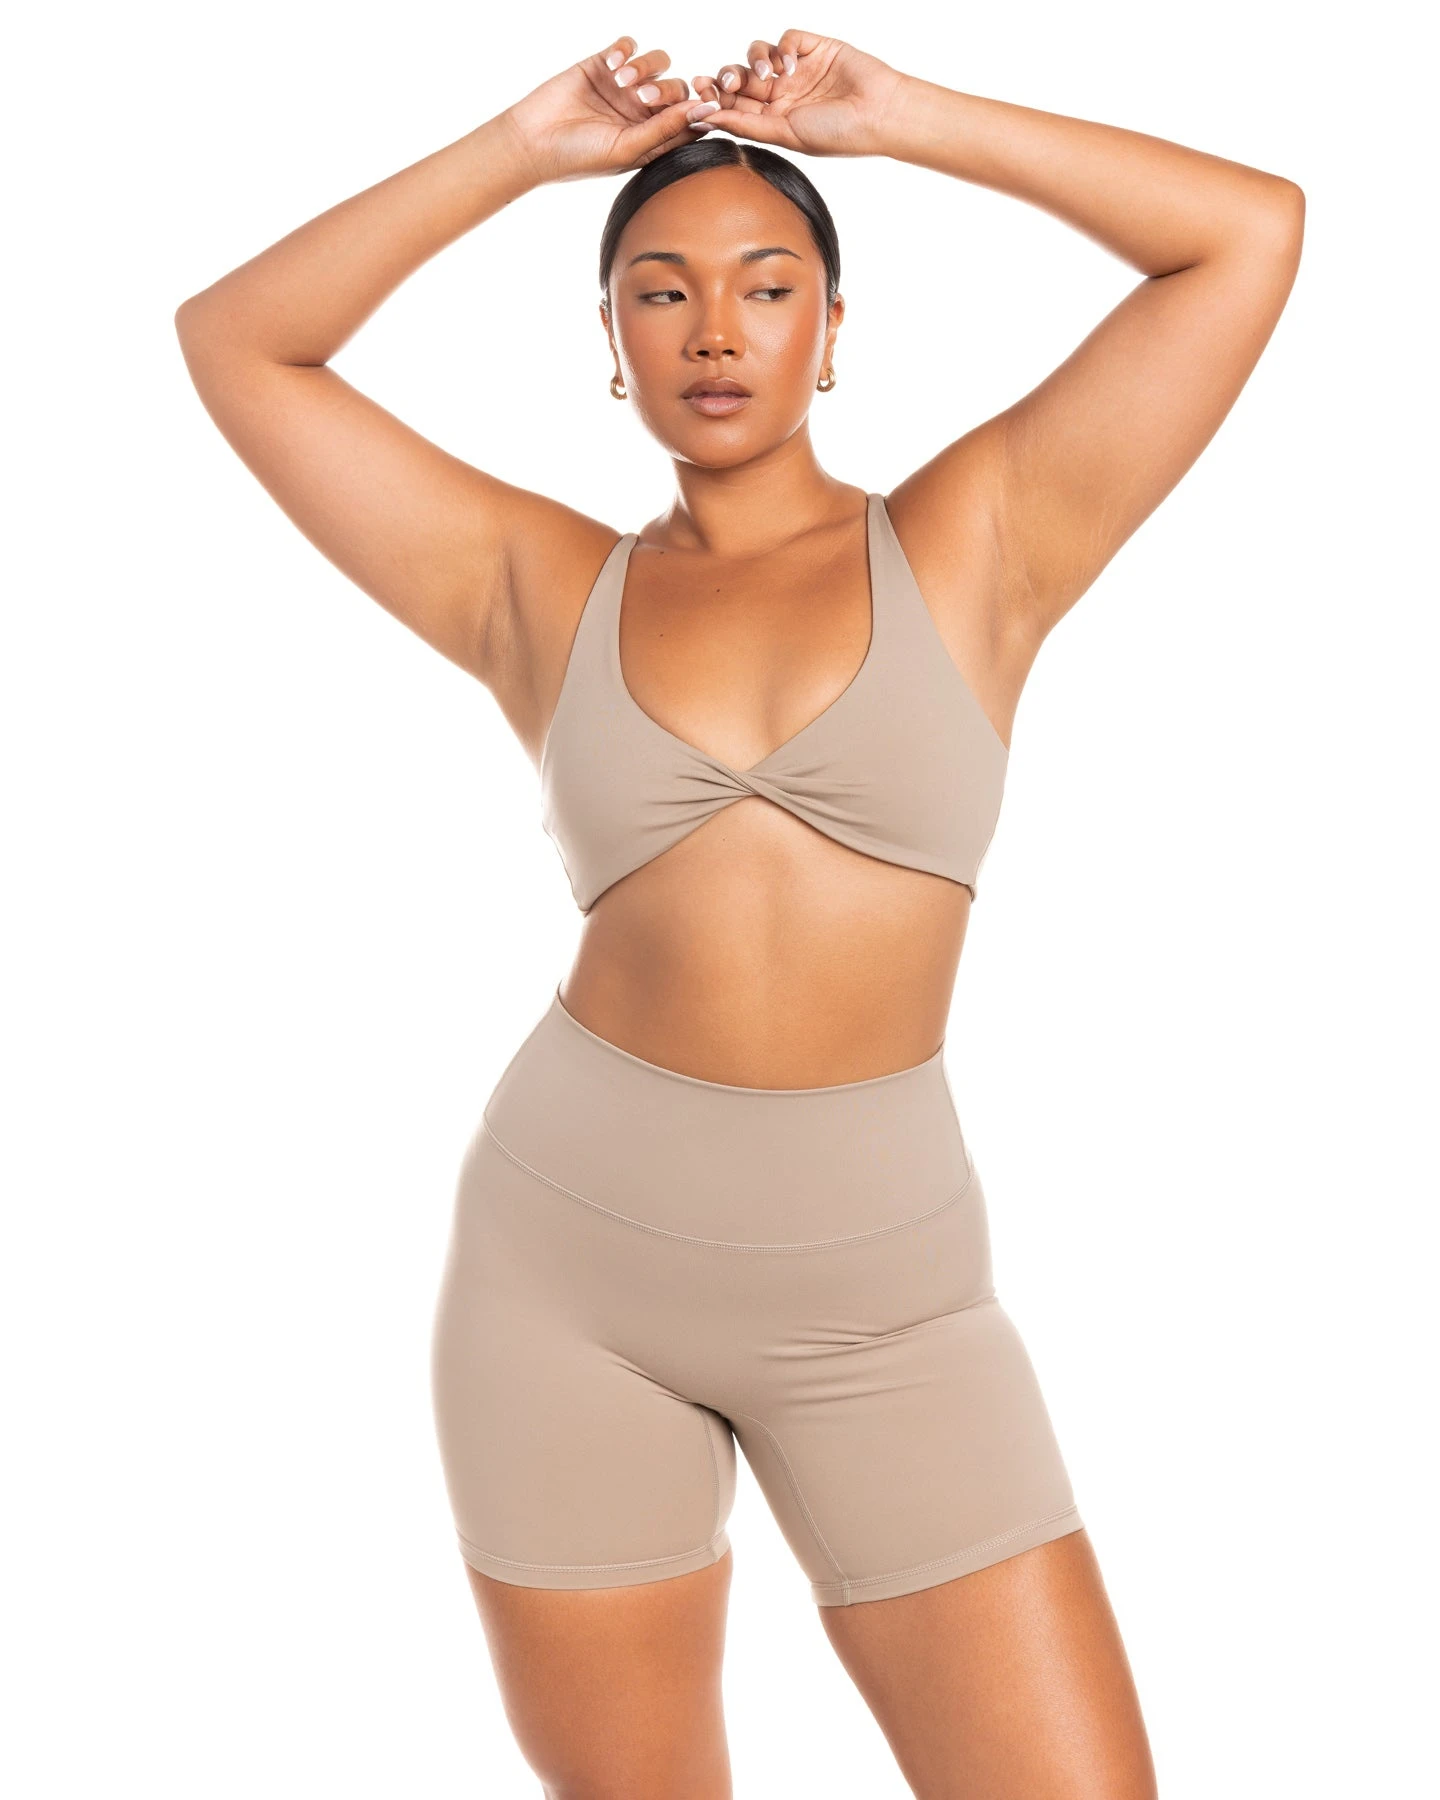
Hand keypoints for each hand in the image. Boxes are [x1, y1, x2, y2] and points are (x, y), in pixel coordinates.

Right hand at [500, 36, 719, 183]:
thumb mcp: (628, 147)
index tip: (707, 103)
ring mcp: (624, 87)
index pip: (690, 120)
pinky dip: (624, 50)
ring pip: (656, 64)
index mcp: (653, 138)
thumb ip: (666, 129)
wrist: (535, 141)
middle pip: (677, 88)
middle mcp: (643, 112)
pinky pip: (628, 45)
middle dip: (666, 91)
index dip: (703, 108)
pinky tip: (610, 65)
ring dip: (644, 68)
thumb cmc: (581, 156)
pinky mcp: (603, 65)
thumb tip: (706, 112)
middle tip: (643, 98)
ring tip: (621, 80)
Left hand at [689, 32, 905, 157]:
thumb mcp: (786, 134)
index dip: (714, 99)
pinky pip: (786, 38)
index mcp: (774, 120)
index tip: (698, 98)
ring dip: (754, 60)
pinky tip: (791, 66)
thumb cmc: (838, 134)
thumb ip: (747, 125)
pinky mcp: (814, 48)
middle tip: (725, 82)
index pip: (735, 105)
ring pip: (758, 54)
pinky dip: (782, 47)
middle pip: (741, 77)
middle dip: (727, 78)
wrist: (878, 113)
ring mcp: (798, 70)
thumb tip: (707, 119)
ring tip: (766, 74)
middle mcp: (783, 94)